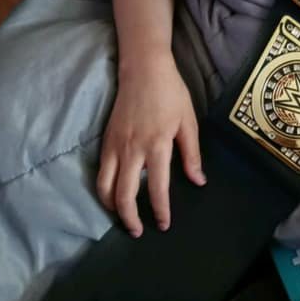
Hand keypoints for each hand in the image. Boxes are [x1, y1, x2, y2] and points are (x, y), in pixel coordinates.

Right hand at [96, 53, 205, 236]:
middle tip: (138, 231)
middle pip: (124, 195)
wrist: (143, 69)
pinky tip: (113, 194)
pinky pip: (101, 172)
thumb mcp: (188, 121)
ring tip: (122, 217)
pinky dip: (104, 189)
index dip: (160, 210)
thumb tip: (198, 181)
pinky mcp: (105, 140)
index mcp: (157, 145)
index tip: (164, 224)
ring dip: (112, 207)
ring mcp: (115, 146)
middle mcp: (132, 150)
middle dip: (129, 219)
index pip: (157, 188)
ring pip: (105, 187)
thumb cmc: (170, 93)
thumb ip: (192, 154)